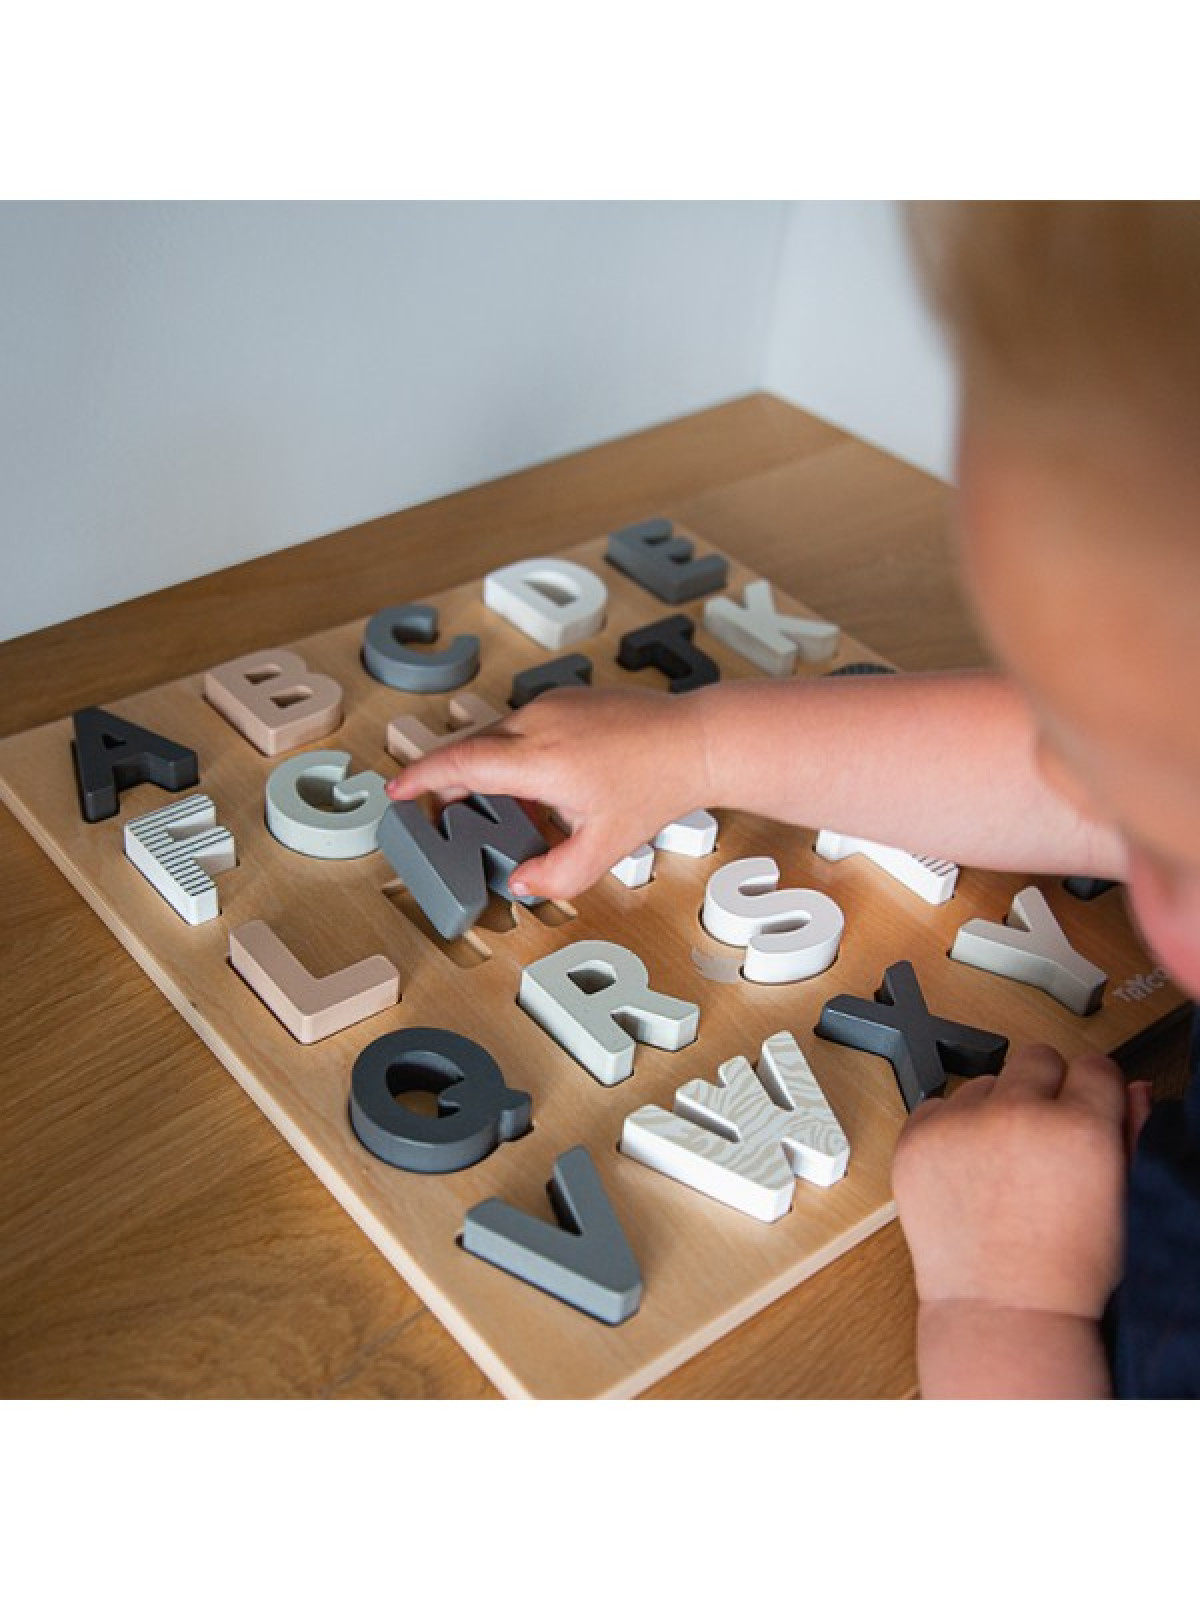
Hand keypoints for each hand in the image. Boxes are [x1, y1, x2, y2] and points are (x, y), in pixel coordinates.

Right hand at [384, 687, 710, 900]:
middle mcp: (538, 722)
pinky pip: (523, 723)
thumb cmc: (656, 786)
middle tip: (441, 814)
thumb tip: (521, 884)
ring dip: (486, 767)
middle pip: (471, 749)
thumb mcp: (604, 847)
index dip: (421, 777)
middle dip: (448, 780)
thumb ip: (556, 875)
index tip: (396, 790)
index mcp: (539, 759)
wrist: (695, 740)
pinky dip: (514, 751)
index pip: (460, 763)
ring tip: (500, 808)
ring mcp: (553, 704)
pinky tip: (538, 784)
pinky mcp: (567, 697)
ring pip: (497, 735)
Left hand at [892, 1044, 1130, 1320]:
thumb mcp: (1120, 1200)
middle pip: (1037, 1058)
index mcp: (1080, 1129)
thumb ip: (1130, 1133)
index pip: (1093, 1066)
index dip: (1092, 1093)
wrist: (1003, 1311)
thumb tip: (1131, 1088)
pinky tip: (967, 1170)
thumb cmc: (1066, 1271)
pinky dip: (949, 1129)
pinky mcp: (916, 1140)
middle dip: (1045, 1090)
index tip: (1084, 1112)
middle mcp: (1018, 1116)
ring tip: (1002, 1166)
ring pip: (986, 1081)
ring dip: (995, 1110)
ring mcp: (961, 1125)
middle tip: (1042, 1138)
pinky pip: (937, 1106)